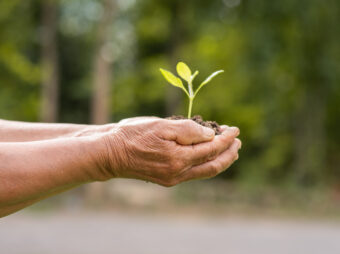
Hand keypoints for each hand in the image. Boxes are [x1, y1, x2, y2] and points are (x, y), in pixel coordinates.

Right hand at [100, 117, 240, 185]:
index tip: (235, 130)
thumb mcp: (161, 125)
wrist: (111, 153)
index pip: (212, 148)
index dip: (226, 139)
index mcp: (179, 158)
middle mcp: (179, 173)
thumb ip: (188, 130)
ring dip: (220, 160)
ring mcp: (173, 178)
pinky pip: (193, 173)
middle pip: (213, 165)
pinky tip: (207, 155)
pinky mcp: (167, 179)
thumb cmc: (133, 135)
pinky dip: (205, 163)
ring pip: (205, 172)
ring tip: (229, 150)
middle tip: (238, 142)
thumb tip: (211, 135)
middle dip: (229, 153)